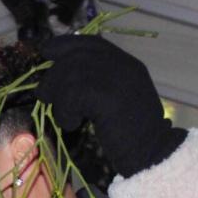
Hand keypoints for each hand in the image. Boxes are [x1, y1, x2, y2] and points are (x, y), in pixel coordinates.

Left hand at [36, 36, 185, 177]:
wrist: (153, 154)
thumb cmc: (132, 136)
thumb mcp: (117, 102)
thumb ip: (98, 85)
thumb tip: (61, 79)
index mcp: (127, 64)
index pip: (91, 43)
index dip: (66, 44)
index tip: (47, 51)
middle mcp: (123, 65)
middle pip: (76, 57)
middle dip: (54, 75)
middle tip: (45, 96)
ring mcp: (117, 79)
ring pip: (71, 75)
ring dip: (58, 97)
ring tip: (64, 117)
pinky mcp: (108, 97)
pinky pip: (73, 96)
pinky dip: (65, 112)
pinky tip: (73, 125)